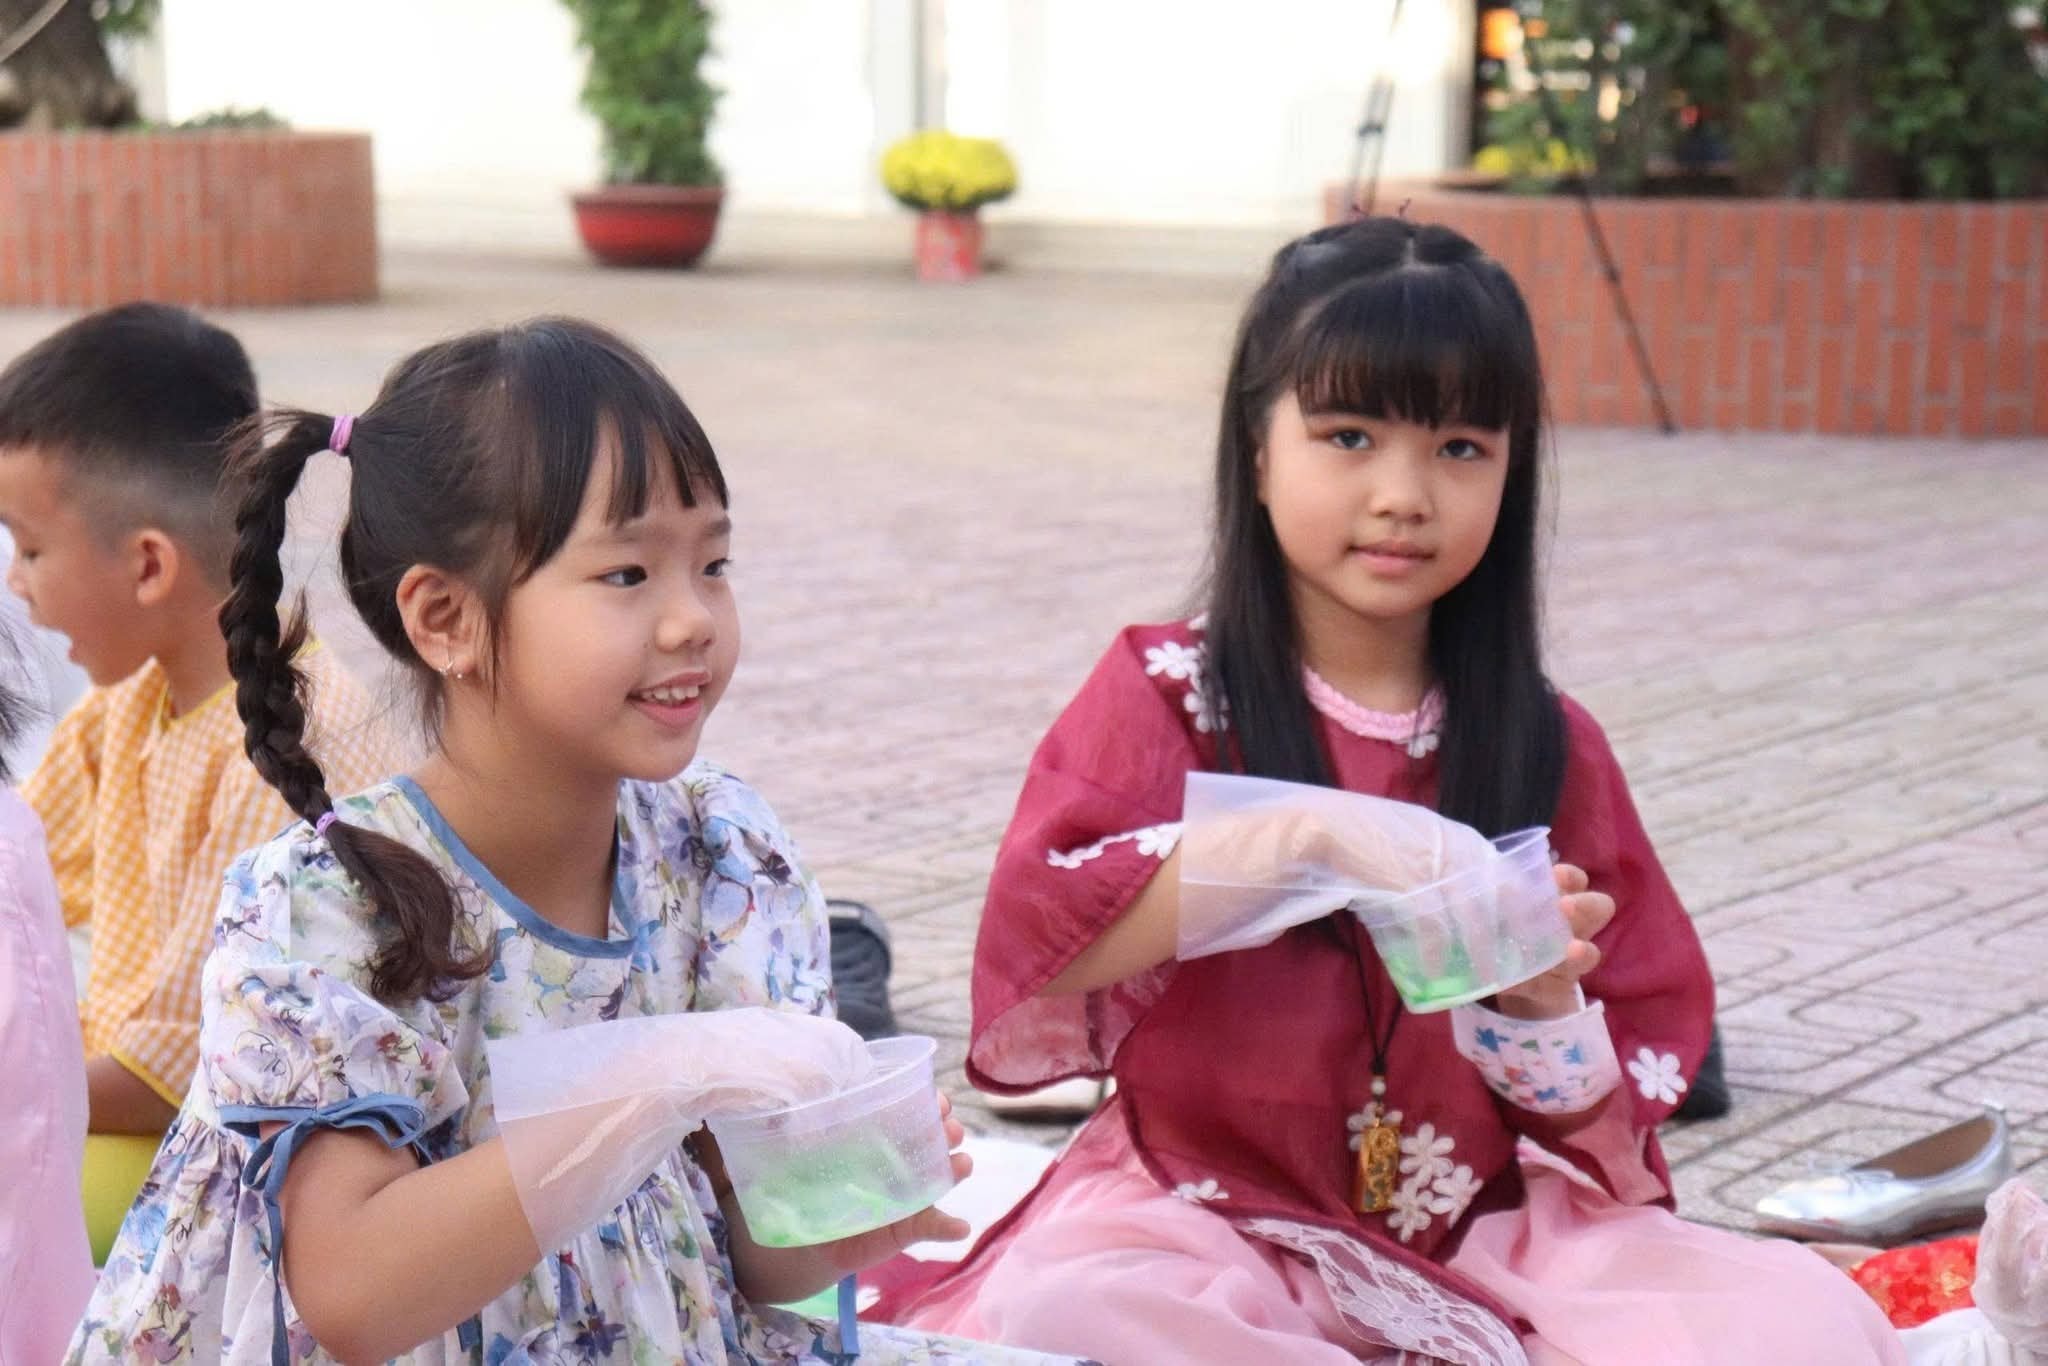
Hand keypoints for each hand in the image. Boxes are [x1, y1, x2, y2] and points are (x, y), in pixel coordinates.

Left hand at [724, 1093, 974, 1303]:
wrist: (749, 1264)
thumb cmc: (747, 1206)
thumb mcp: (736, 1164)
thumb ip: (723, 1134)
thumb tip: (707, 1102)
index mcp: (843, 1138)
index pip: (885, 1106)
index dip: (911, 1094)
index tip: (927, 1089)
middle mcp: (869, 1163)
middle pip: (917, 1134)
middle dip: (941, 1123)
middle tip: (947, 1119)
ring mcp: (882, 1198)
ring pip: (928, 1174)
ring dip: (952, 1164)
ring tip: (961, 1159)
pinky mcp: (886, 1235)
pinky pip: (922, 1228)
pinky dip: (944, 1226)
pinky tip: (957, 1224)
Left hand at [1493, 863, 1613, 1019]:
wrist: (1506, 975)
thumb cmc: (1506, 927)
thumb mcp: (1499, 910)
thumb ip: (1495, 899)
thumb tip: (1484, 891)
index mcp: (1561, 898)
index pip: (1577, 881)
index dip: (1570, 877)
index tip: (1554, 874)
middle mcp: (1575, 927)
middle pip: (1599, 909)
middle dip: (1584, 905)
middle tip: (1564, 906)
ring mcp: (1571, 961)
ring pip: (1589, 953)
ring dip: (1580, 951)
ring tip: (1571, 949)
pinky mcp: (1558, 990)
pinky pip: (1554, 989)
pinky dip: (1534, 985)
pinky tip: (1513, 982)